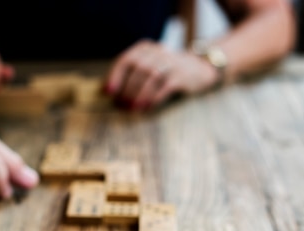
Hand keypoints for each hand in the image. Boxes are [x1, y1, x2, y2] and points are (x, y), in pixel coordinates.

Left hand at [105, 40, 219, 110]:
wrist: (198, 69)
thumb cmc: (165, 72)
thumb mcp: (148, 66)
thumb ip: (129, 75)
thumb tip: (105, 91)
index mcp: (145, 49)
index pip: (126, 59)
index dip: (115, 76)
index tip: (108, 92)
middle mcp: (157, 52)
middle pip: (138, 68)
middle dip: (127, 88)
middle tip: (121, 104)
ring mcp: (171, 63)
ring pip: (151, 76)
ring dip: (139, 94)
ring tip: (132, 108)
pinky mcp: (181, 76)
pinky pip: (165, 86)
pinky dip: (154, 98)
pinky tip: (147, 107)